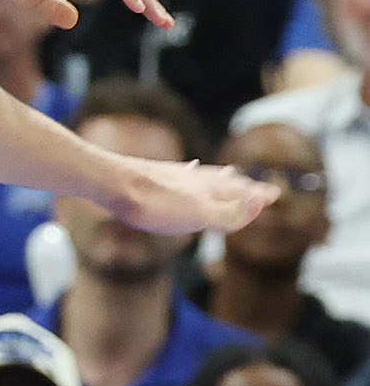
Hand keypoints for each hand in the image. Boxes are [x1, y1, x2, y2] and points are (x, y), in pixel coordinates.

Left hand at [112, 156, 277, 234]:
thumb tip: (261, 202)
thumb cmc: (153, 204)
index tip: (274, 193)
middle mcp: (193, 180)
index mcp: (207, 191)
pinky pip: (180, 173)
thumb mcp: (198, 215)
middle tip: (258, 187)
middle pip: (225, 183)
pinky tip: (185, 170)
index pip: (240, 193)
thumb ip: (230, 212)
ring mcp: (172, 176)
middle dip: (243, 187)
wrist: (111, 182)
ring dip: (221, 177)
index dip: (256, 196)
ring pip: (204, 176)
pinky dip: (191, 173)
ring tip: (230, 173)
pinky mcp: (152, 175)